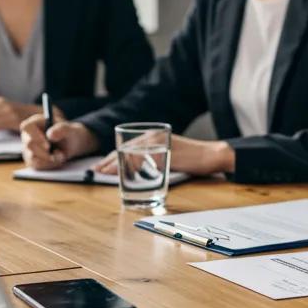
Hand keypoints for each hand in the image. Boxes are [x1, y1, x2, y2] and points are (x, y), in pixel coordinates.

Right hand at [20, 115, 96, 168]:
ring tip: (61, 154)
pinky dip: (49, 164)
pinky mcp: (31, 160)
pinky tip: (57, 159)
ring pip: (32, 157)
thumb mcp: (71, 130)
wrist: (72, 145)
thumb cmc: (70, 133)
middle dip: (45, 152)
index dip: (35, 136)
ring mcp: (28, 148)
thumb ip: (62, 129)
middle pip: (29, 145)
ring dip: (49, 159)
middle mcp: (29, 135)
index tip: (47, 145)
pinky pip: (37, 165)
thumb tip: (50, 134)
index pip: (27, 127)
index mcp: (36, 122)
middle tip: (58, 153)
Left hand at [91, 133, 233, 176]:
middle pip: (127, 147)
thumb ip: (154, 160)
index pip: (129, 145)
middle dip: (109, 159)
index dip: (113, 155)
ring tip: (104, 172)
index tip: (101, 166)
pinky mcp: (166, 149)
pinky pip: (144, 157)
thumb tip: (137, 171)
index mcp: (156, 136)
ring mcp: (161, 141)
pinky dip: (131, 165)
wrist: (211, 155)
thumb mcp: (169, 158)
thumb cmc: (193, 159)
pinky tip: (123, 172)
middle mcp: (156, 135)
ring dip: (116, 162)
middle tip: (97, 170)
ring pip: (132, 151)